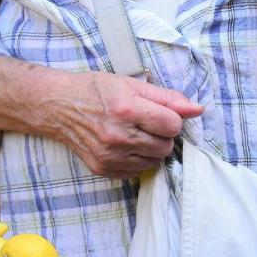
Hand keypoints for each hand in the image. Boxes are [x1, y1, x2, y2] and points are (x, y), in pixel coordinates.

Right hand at [46, 71, 203, 178]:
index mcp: (126, 109)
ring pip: (154, 162)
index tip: (160, 113)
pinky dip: (137, 160)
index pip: (172, 125)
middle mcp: (117, 135)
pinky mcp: (103, 169)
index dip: (172, 119)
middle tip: (146, 123)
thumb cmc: (96, 90)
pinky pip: (137, 172)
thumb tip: (197, 110)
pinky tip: (124, 144)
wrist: (58, 107)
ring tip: (135, 133)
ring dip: (152, 149)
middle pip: (166, 146)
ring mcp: (109, 156)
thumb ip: (167, 98)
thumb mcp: (131, 84)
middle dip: (163, 135)